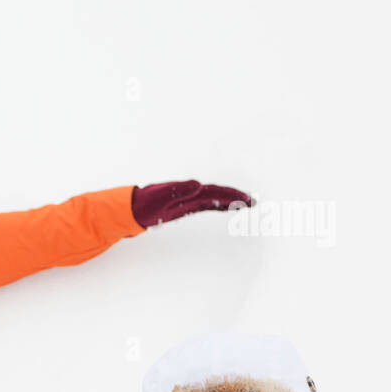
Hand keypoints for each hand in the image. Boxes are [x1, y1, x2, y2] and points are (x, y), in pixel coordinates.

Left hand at [131, 181, 254, 227]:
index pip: (215, 192)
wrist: (136, 207)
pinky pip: (208, 205)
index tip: (245, 199)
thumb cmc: (147, 202)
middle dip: (236, 197)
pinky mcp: (187, 206)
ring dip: (232, 201)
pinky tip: (229, 207)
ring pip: (216, 199)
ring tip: (248, 204)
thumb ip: (178, 190)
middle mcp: (193, 193)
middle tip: (254, 202)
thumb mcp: (161, 196)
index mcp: (190, 190)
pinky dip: (221, 205)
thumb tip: (198, 184)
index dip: (231, 195)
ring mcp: (191, 200)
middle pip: (219, 194)